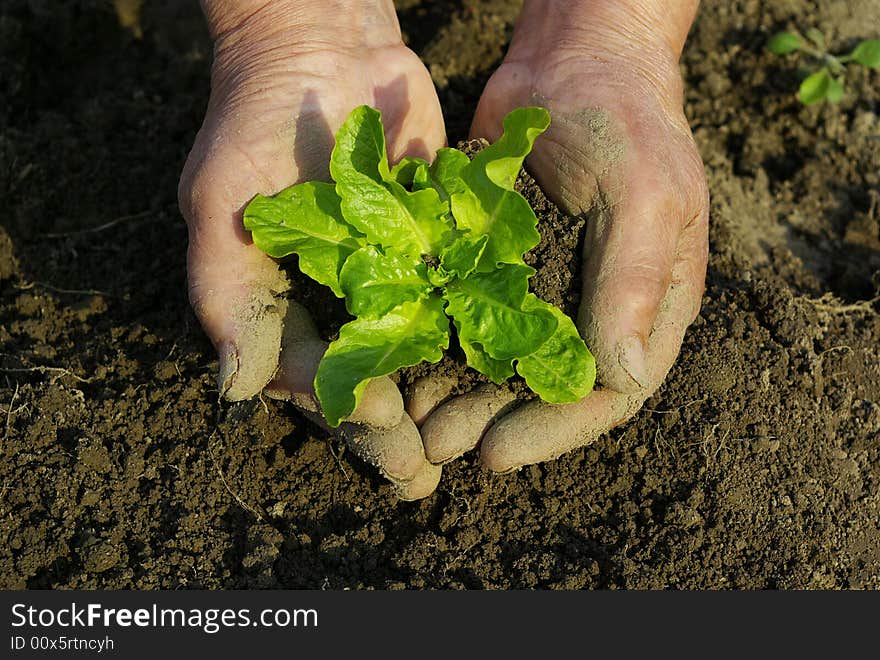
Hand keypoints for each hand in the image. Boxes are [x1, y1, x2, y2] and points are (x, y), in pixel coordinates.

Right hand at [178, 1, 445, 497]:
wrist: (324, 48)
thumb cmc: (255, 123)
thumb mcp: (222, 206)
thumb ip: (228, 295)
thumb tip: (236, 388)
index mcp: (283, 305)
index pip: (312, 375)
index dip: (346, 407)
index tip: (385, 428)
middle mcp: (338, 302)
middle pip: (367, 380)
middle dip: (393, 432)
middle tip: (423, 477)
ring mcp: (389, 277)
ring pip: (414, 353)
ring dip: (437, 401)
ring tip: (466, 447)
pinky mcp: (433, 246)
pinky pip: (453, 297)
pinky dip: (474, 334)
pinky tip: (503, 370)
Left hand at [415, 0, 708, 470]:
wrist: (574, 59)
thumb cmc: (628, 121)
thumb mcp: (645, 196)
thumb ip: (635, 283)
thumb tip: (621, 377)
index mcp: (648, 307)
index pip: (608, 394)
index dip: (554, 431)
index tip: (499, 454)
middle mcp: (596, 309)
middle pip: (545, 390)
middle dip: (491, 422)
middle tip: (439, 448)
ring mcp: (545, 289)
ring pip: (500, 362)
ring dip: (457, 395)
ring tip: (412, 422)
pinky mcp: (499, 263)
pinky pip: (468, 316)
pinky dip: (438, 344)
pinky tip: (402, 366)